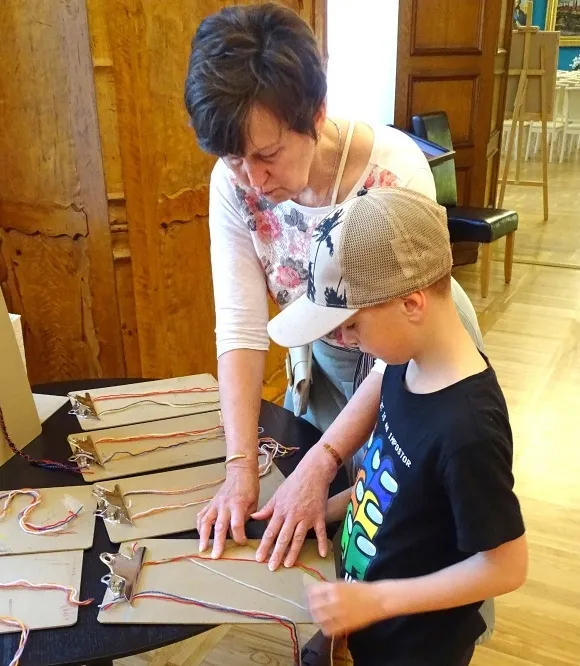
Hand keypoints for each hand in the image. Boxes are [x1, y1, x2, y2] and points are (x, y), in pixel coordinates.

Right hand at [197, 466, 258, 558]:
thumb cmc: (249, 487)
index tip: (242, 542)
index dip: (239, 537)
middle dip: (218, 542)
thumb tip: (240, 530)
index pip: (237, 525)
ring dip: (203, 536)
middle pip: (220, 526)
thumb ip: (246, 517)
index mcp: (238, 504)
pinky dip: (199, 525)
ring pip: (206, 521)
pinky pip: (202, 515)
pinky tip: (200, 534)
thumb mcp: (254, 502)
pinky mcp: (210, 503)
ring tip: (202, 548)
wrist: (240, 472)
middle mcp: (224, 505)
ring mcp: (215, 504)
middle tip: (216, 555)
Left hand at [251, 449, 335, 570]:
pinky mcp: (319, 516)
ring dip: (293, 552)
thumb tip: (254, 517)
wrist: (312, 473)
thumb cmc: (294, 483)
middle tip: (272, 567)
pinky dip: (322, 543)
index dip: (264, 545)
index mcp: (280, 511)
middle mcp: (292, 516)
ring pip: (298, 537)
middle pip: (283, 538)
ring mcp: (306, 517)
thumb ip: (267, 509)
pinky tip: (322, 554)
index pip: (270, 531)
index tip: (259, 558)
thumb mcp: (277, 494)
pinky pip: (320, 532)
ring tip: (289, 564)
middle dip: (277, 553)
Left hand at [307, 581, 384, 635]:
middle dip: (311, 605)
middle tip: (311, 606)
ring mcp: (339, 614)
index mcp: (334, 588)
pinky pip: (329, 629)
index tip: (308, 594)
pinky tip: (326, 625)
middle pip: (314, 605)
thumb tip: (317, 590)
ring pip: (319, 618)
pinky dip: (325, 627)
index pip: (313, 591)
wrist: (377, 599)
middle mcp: (334, 601)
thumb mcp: (343, 583)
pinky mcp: (344, 625)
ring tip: (317, 616)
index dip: (309, 593)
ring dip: (316, 617)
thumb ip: (330, 588)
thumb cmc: (361, 589)